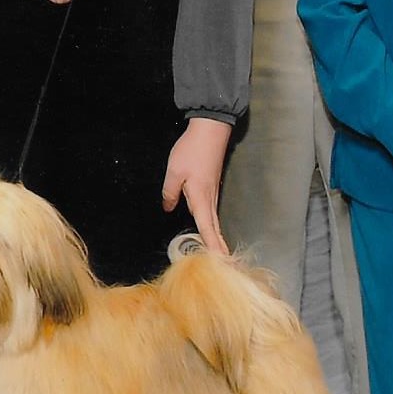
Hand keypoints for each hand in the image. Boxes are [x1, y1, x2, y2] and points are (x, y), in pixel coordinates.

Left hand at [163, 117, 232, 253]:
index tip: (220, 262)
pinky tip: (208, 228)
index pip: (207, 228)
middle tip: (223, 263)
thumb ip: (170, 192)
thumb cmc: (192, 150)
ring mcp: (212, 192)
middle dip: (218, 246)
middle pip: (214, 227)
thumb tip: (168, 207)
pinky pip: (211, 210)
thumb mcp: (174, 172)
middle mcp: (210, 198)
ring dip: (215, 236)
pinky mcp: (211, 185)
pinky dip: (212, 223)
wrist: (210, 129)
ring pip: (213, 219)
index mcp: (200, 198)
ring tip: (217, 253)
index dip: (212, 246)